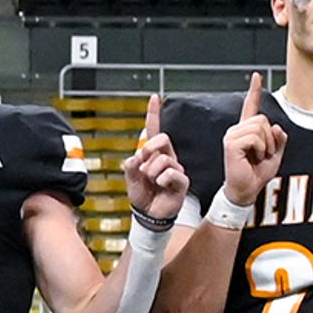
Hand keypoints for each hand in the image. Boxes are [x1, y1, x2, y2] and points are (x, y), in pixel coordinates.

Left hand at [120, 92, 186, 222]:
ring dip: (151, 172)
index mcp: (155, 154)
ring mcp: (176, 169)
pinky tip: (161, 186)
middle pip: (161, 139)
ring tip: (151, 182)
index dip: (154, 114)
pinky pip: (172, 173)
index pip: (154, 131)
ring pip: (163, 159)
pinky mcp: (182, 181)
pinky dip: (161, 180)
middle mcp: (167, 158)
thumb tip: (137, 156)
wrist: (150, 215)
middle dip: (149, 149)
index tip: (154, 98)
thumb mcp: (130, 178)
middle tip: (142, 166)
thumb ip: (130, 164)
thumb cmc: (143, 195)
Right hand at [219, 73, 285, 208]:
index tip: (256, 76)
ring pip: (259, 127)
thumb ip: (279, 139)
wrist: (246, 190)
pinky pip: (255, 138)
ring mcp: (232, 136)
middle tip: (264, 152)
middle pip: (261, 118)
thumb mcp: (275, 154)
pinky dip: (261, 148)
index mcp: (246, 130)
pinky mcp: (231, 145)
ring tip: (259, 156)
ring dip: (266, 144)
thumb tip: (276, 127)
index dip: (254, 91)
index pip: (250, 106)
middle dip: (270, 137)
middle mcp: (236, 130)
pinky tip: (254, 157)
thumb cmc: (257, 173)